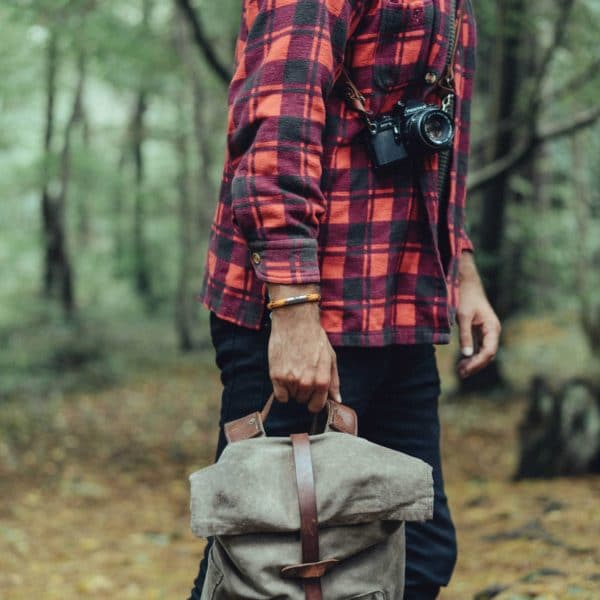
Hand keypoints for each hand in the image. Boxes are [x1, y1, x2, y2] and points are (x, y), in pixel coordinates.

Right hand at [267, 284, 340, 412]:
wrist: (295, 321)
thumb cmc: (315, 338)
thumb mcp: (330, 358)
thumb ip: (334, 381)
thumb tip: (337, 400)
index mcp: (322, 380)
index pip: (317, 405)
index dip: (314, 402)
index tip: (311, 396)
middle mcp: (307, 383)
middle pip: (303, 400)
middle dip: (303, 391)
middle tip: (302, 373)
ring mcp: (291, 380)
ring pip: (291, 397)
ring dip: (292, 388)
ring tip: (294, 369)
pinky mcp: (276, 376)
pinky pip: (279, 396)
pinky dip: (281, 390)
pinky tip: (284, 375)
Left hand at [456, 253, 500, 378]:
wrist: (465, 282)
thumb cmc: (464, 297)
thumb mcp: (462, 316)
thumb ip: (465, 335)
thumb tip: (466, 354)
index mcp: (492, 327)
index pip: (489, 351)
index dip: (477, 363)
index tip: (464, 370)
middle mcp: (493, 330)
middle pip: (488, 354)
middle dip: (475, 365)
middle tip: (460, 373)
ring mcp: (487, 331)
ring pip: (484, 352)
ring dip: (473, 362)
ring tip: (460, 370)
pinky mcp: (480, 330)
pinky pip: (479, 347)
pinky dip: (472, 355)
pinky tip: (463, 361)